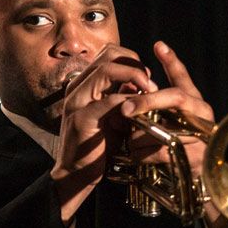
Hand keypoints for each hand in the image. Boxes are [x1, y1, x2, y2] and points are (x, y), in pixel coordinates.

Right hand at [50, 43, 155, 225]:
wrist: (77, 174)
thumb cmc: (99, 145)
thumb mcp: (114, 115)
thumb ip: (124, 96)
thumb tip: (143, 82)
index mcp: (83, 83)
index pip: (109, 53)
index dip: (132, 59)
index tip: (147, 76)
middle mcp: (77, 87)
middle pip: (109, 55)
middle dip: (135, 64)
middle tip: (150, 83)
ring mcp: (76, 101)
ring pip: (106, 71)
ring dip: (133, 77)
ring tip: (149, 92)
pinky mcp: (81, 118)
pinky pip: (109, 101)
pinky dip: (129, 102)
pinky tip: (140, 111)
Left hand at [120, 41, 227, 227]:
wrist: (207, 183)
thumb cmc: (189, 149)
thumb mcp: (178, 121)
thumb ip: (165, 98)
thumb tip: (153, 57)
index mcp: (197, 105)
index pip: (185, 78)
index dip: (173, 61)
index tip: (158, 46)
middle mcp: (203, 116)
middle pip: (176, 97)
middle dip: (146, 100)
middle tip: (124, 107)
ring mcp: (201, 137)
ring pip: (163, 126)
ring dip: (139, 135)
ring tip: (127, 141)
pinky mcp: (194, 159)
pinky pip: (160, 152)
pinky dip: (143, 153)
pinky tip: (135, 156)